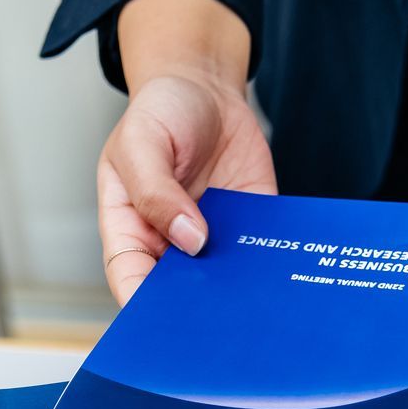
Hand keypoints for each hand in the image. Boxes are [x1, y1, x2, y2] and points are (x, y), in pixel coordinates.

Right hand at [98, 71, 276, 303]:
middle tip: (214, 318)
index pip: (129, 278)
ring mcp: (210, 237)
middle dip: (193, 307)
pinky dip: (267, 264)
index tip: (160, 320)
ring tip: (250, 301)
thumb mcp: (141, 142)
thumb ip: (156, 192)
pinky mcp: (246, 225)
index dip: (141, 304)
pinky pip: (256, 253)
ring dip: (234, 292)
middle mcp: (168, 241)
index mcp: (130, 226)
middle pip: (175, 290)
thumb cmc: (161, 111)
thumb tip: (189, 240)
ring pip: (220, 281)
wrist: (206, 87)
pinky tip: (278, 268)